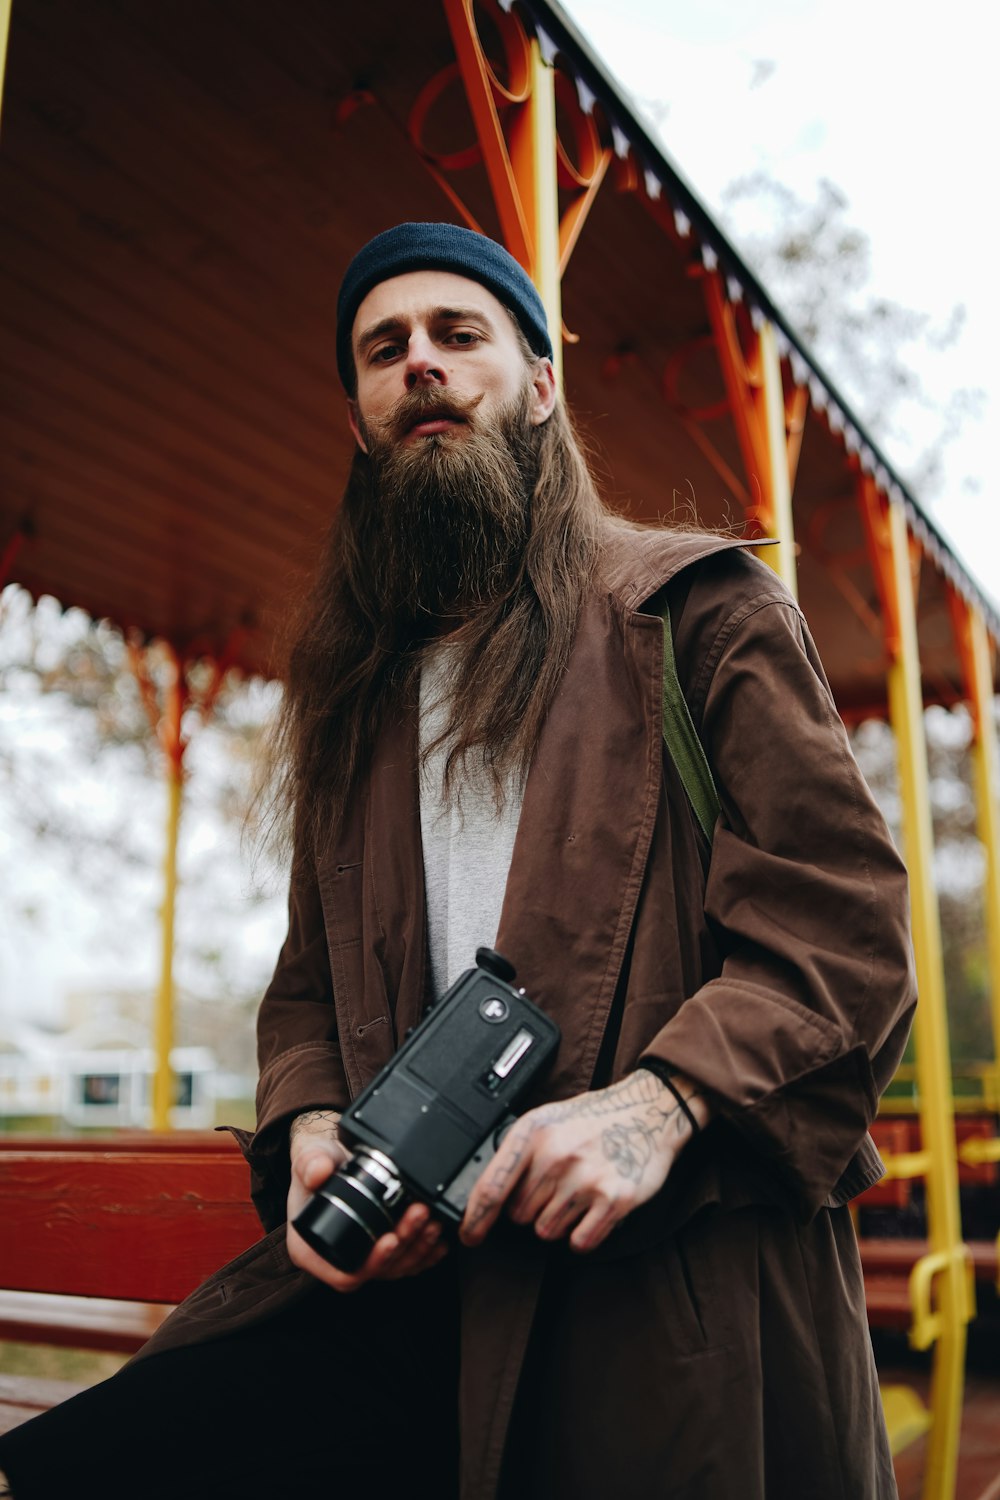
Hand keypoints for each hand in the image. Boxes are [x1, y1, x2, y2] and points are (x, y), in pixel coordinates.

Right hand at [285, 1110, 448, 1292]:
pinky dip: (426, 1252)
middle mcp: (338, 1259)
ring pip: (397, 1266)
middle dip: (405, 1244)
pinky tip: (438, 1237)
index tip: (390, 1239)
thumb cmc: (319, 1162)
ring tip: (432, 1218)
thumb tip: (318, 1171)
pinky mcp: (383, 1249)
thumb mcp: (309, 1157)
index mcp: (313, 1250)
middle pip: (378, 1269)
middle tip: (419, 1214)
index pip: (344, 1273)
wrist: (333, 1156)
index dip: (371, 1263)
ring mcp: (363, 1256)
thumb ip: (309, 1162)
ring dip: (419, 1246)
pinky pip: (408, 1261)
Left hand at [460, 1068, 708, 1253]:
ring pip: (547, 1231)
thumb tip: (484, 1193)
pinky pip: (580, 1242)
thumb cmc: (593, 1118)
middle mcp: (556, 1155)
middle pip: (519, 1216)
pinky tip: (593, 1208)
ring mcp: (586, 1178)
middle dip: (532, 1208)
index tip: (469, 1236)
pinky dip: (584, 1234)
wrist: (649, 1110)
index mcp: (534, 1132)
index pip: (493, 1187)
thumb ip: (519, 1151)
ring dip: (559, 1221)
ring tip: (577, 1191)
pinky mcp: (614, 1199)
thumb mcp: (547, 1120)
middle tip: (557, 1185)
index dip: (476, 1218)